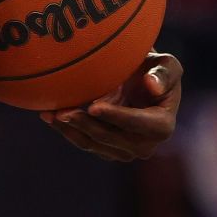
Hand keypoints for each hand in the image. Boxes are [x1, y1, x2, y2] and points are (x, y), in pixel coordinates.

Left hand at [41, 51, 181, 160]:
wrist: (140, 82)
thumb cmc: (154, 69)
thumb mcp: (166, 64)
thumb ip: (164, 73)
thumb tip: (152, 85)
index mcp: (162, 125)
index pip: (137, 124)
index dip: (116, 117)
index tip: (93, 106)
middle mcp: (145, 145)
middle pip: (111, 137)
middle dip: (86, 125)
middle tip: (63, 112)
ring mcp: (125, 151)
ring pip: (94, 144)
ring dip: (71, 130)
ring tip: (51, 114)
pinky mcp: (107, 150)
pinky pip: (85, 143)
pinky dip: (67, 131)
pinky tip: (49, 116)